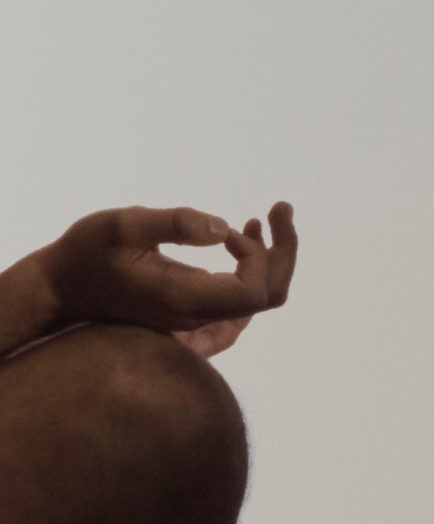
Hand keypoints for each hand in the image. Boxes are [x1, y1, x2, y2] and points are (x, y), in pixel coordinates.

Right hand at [38, 203, 297, 342]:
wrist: (59, 288)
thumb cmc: (84, 252)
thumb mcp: (121, 225)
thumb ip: (173, 223)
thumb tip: (221, 228)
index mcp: (184, 298)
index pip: (255, 294)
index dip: (262, 257)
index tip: (235, 227)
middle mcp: (195, 314)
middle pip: (267, 297)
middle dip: (284, 251)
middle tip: (280, 208)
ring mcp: (194, 315)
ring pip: (256, 298)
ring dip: (269, 256)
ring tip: (258, 221)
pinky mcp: (190, 307)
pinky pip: (238, 299)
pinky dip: (250, 268)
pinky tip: (235, 239)